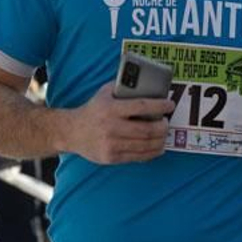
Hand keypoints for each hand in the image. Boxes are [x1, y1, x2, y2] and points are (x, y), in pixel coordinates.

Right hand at [58, 81, 172, 164]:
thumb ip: (123, 88)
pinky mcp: (111, 157)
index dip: (159, 106)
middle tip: (166, 123)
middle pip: (147, 130)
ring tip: (164, 135)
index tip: (170, 105)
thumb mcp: (104, 93)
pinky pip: (138, 157)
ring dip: (160, 141)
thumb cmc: (93, 110)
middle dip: (162, 127)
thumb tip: (147, 84)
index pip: (141, 106)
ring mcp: (111, 144)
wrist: (72, 132)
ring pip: (145, 145)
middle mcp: (111, 127)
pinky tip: (157, 147)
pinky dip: (151, 152)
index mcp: (111, 108)